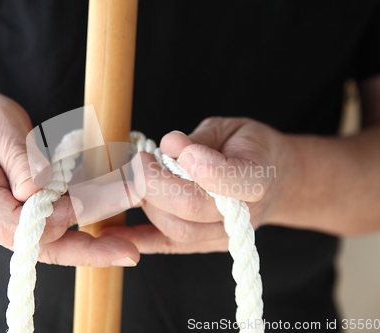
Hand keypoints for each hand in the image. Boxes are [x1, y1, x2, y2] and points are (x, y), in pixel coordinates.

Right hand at [0, 88, 138, 266]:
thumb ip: (15, 155)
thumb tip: (36, 191)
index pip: (15, 227)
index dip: (53, 219)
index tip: (87, 204)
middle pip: (41, 246)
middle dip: (87, 247)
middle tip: (129, 249)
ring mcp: (6, 222)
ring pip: (53, 243)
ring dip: (92, 243)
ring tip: (129, 244)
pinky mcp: (22, 216)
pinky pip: (56, 228)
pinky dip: (85, 225)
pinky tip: (114, 222)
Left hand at [100, 117, 299, 253]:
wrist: (269, 178)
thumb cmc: (246, 147)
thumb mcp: (230, 129)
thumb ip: (201, 139)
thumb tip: (167, 145)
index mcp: (259, 177)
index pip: (233, 181)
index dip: (201, 166)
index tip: (176, 145)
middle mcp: (243, 215)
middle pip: (192, 207)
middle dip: (154, 182)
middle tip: (138, 159)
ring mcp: (222, 236)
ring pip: (175, 227)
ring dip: (145, 201)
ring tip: (136, 176)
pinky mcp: (202, 244)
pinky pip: (166, 244)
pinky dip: (136, 238)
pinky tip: (110, 230)